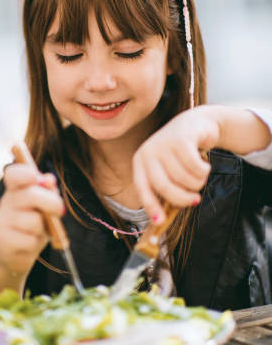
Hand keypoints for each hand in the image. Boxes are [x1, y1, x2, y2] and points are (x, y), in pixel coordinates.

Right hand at [0, 164, 64, 276]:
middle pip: (30, 195)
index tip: (35, 177)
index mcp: (15, 190)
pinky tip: (30, 244)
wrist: (15, 256)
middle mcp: (6, 203)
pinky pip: (30, 240)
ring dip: (43, 228)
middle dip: (51, 202)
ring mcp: (2, 222)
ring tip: (38, 231)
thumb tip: (49, 179)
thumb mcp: (43, 207)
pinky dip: (36, 243)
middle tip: (61, 210)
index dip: (24, 172)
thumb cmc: (32, 226)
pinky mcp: (4, 243)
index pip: (13, 174)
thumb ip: (47, 191)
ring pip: (33, 220)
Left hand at [132, 106, 218, 222]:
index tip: (160, 220)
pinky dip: (204, 170)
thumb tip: (162, 220)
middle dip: (182, 198)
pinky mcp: (181, 138)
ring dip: (197, 182)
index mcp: (140, 162)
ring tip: (199, 175)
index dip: (151, 206)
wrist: (197, 124)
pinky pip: (195, 167)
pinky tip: (204, 163)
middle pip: (164, 186)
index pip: (142, 188)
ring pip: (183, 178)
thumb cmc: (181, 154)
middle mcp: (148, 152)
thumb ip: (166, 190)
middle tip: (195, 200)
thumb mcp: (169, 170)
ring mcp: (163, 143)